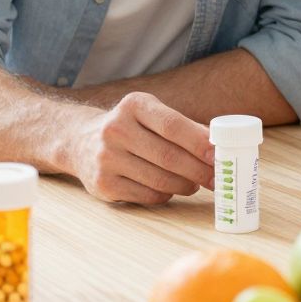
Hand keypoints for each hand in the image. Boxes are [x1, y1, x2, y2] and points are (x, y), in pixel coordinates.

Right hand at [70, 92, 214, 205]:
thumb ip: (184, 126)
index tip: (220, 156)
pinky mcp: (103, 184)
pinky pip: (148, 196)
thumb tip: (221, 145)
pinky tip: (171, 189)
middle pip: (169, 157)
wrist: (79, 141)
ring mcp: (107, 158)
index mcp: (133, 106)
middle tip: (216, 179)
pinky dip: (166, 195)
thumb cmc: (129, 127)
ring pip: (160, 180)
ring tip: (195, 183)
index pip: (173, 126)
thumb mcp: (150, 114)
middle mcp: (116, 130)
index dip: (200, 143)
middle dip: (199, 171)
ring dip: (186, 185)